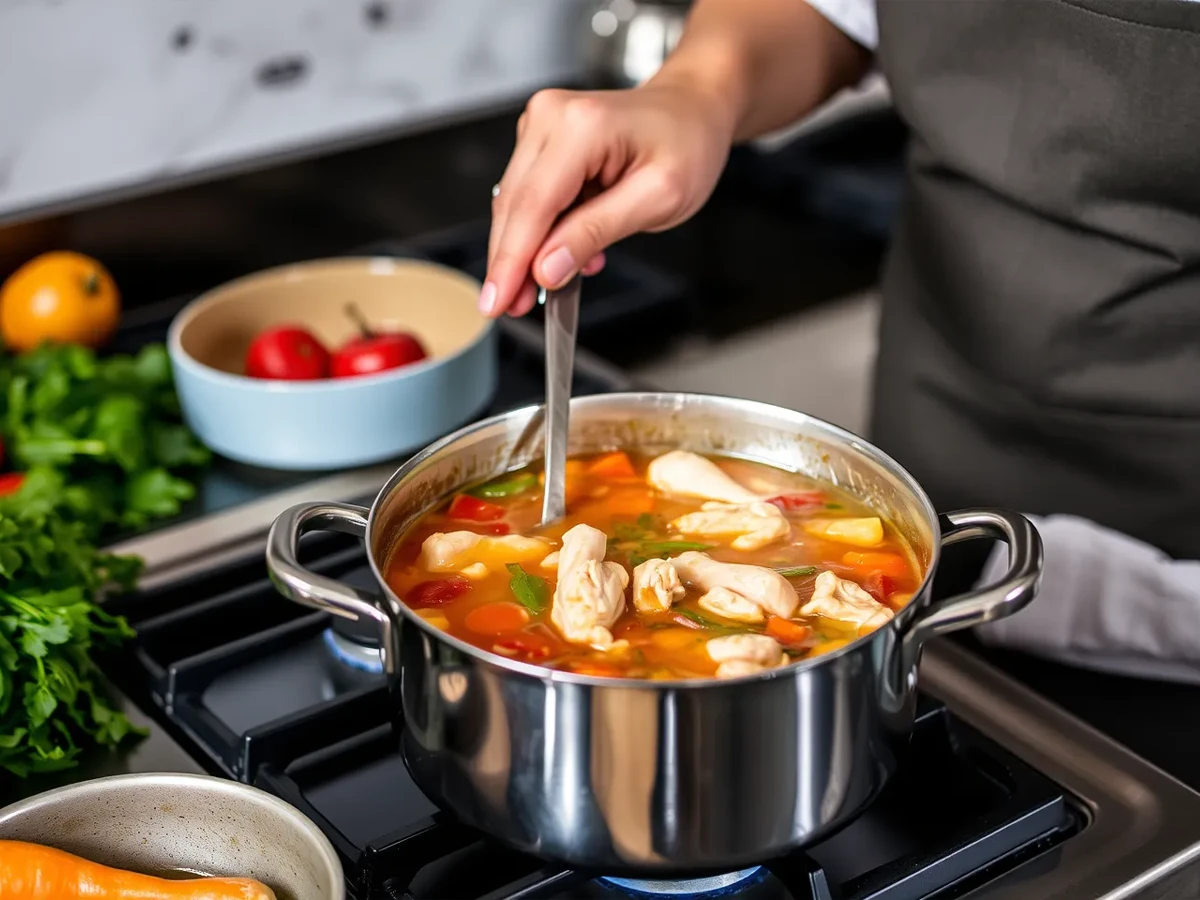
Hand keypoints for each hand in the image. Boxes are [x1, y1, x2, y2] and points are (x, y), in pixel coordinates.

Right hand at [482, 79, 736, 316]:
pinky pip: (529, 196)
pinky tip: (561, 252)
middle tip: (508, 309)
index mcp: (581, 126)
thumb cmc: (687, 144)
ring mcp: (540, 125)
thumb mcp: (658, 199)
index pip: (532, 206)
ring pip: (514, 204)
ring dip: (522, 251)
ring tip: (535, 291)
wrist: (692, 109)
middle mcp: (550, 117)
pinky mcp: (540, 139)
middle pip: (514, 206)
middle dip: (509, 263)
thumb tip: (547, 269)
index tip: (496, 303)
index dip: (511, 260)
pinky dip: (539, 231)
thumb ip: (597, 232)